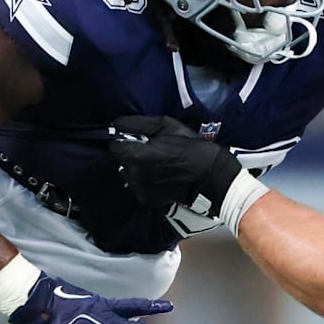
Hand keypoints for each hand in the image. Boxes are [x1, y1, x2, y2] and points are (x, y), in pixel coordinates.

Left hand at [110, 115, 241, 218]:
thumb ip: (137, 124)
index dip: (125, 141)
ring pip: (130, 175)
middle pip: (122, 161)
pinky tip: (163, 177)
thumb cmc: (189, 146)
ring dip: (139, 169)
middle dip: (133, 155)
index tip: (138, 139)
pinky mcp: (147, 200)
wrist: (209, 175)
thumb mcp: (166, 125)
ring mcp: (139, 189)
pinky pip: (140, 187)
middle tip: (154, 151)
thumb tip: (116, 123)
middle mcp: (132, 174)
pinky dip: (147, 182)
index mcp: (134, 155)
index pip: (114, 147)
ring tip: (160, 165)